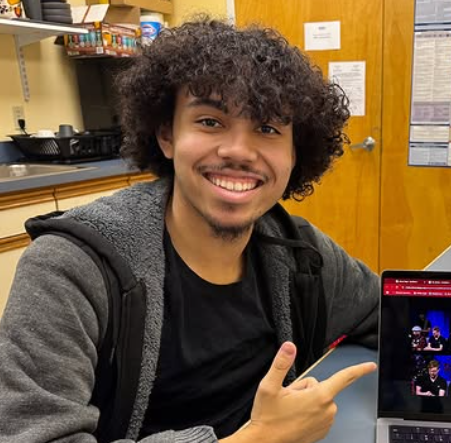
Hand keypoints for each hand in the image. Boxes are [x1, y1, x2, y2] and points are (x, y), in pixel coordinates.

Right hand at [223, 342, 376, 442]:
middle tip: (288, 398)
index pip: (343, 378)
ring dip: (305, 399)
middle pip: (320, 385)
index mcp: (318, 396)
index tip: (371, 366)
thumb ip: (281, 363)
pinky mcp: (322, 430)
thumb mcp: (269, 386)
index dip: (358, 369)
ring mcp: (325, 422)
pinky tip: (294, 416)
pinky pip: (318, 411)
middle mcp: (327, 410)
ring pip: (318, 398)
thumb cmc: (268, 418)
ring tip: (289, 408)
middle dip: (304, 387)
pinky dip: (307, 411)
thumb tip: (289, 347)